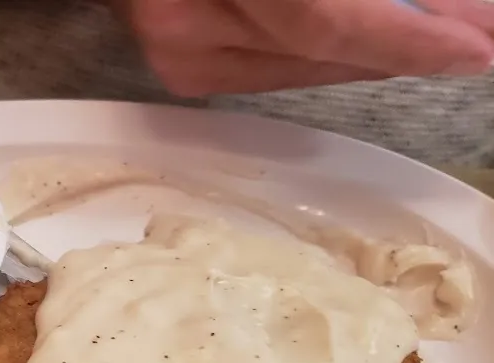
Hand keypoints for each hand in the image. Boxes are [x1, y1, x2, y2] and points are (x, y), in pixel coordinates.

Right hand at [114, 0, 493, 95]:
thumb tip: (430, 6)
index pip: (321, 20)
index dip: (403, 38)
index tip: (473, 45)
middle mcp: (184, 23)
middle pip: (316, 52)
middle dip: (406, 46)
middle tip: (477, 38)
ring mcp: (178, 54)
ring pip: (301, 71)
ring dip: (375, 56)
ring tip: (441, 42)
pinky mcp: (182, 70)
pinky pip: (274, 76)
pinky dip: (331, 60)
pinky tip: (373, 49)